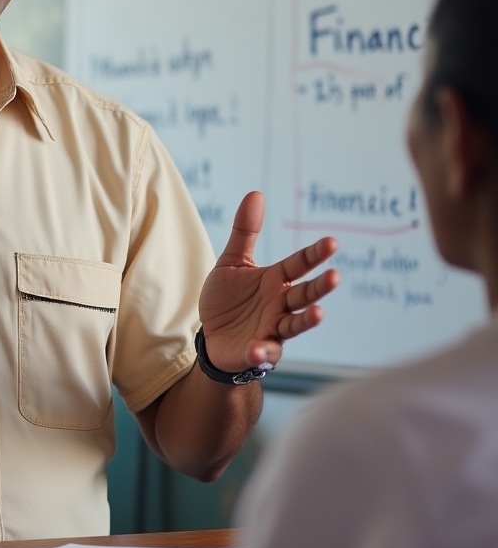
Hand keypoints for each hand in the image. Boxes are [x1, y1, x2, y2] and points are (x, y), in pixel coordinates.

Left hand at [198, 191, 338, 372]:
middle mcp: (280, 304)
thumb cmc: (228, 299)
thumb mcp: (232, 262)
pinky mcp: (259, 351)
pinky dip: (263, 353)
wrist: (212, 335)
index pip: (299, 264)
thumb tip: (255, 194)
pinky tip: (259, 349)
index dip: (315, 254)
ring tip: (318, 314)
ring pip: (295, 325)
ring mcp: (272, 329)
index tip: (332, 242)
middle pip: (305, 294)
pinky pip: (265, 353)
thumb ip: (245, 232)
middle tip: (334, 276)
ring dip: (307, 321)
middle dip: (320, 287)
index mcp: (275, 280)